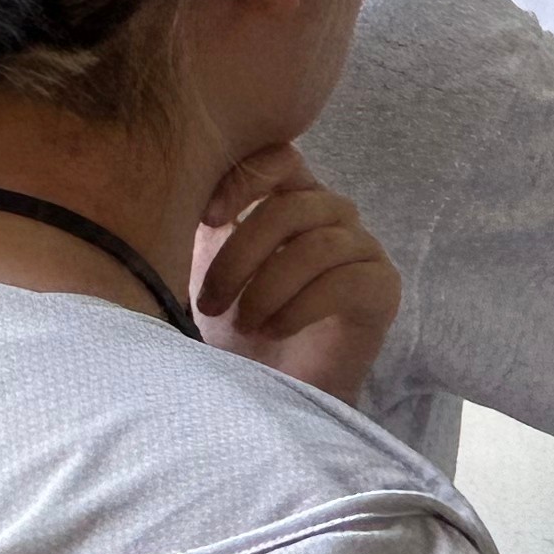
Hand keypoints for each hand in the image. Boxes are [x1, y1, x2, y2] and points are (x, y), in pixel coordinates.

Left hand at [194, 145, 403, 405]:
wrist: (267, 395)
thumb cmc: (232, 331)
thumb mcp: (204, 267)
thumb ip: (202, 223)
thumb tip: (172, 187)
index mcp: (288, 198)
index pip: (279, 158)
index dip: (243, 181)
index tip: (206, 220)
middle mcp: (330, 215)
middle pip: (292, 206)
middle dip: (241, 256)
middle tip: (210, 302)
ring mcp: (361, 248)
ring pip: (318, 245)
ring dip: (269, 288)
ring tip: (243, 324)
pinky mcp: (381, 289)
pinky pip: (346, 280)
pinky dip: (301, 307)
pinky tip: (274, 330)